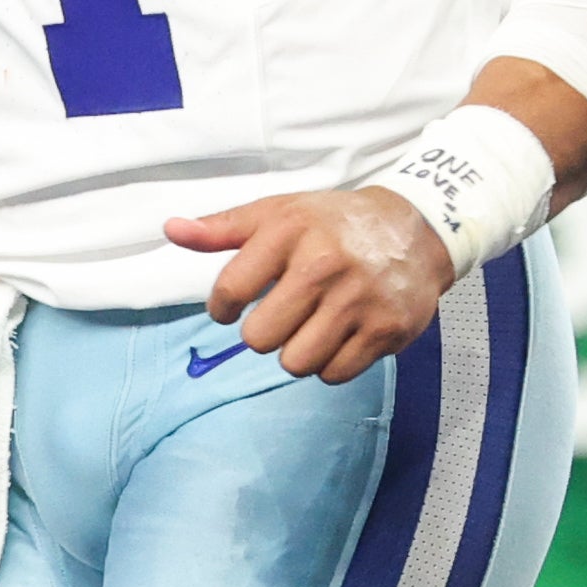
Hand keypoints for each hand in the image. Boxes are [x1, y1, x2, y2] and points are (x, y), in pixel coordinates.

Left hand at [166, 185, 453, 383]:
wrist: (415, 229)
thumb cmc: (333, 224)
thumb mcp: (278, 213)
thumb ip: (222, 228)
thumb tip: (171, 229)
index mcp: (290, 232)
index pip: (230, 291)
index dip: (222, 308)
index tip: (232, 306)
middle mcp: (324, 265)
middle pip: (260, 338)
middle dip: (264, 333)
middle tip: (283, 315)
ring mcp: (358, 300)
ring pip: (296, 363)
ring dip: (296, 353)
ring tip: (310, 327)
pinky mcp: (386, 330)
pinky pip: (334, 374)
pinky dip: (330, 364)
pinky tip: (338, 337)